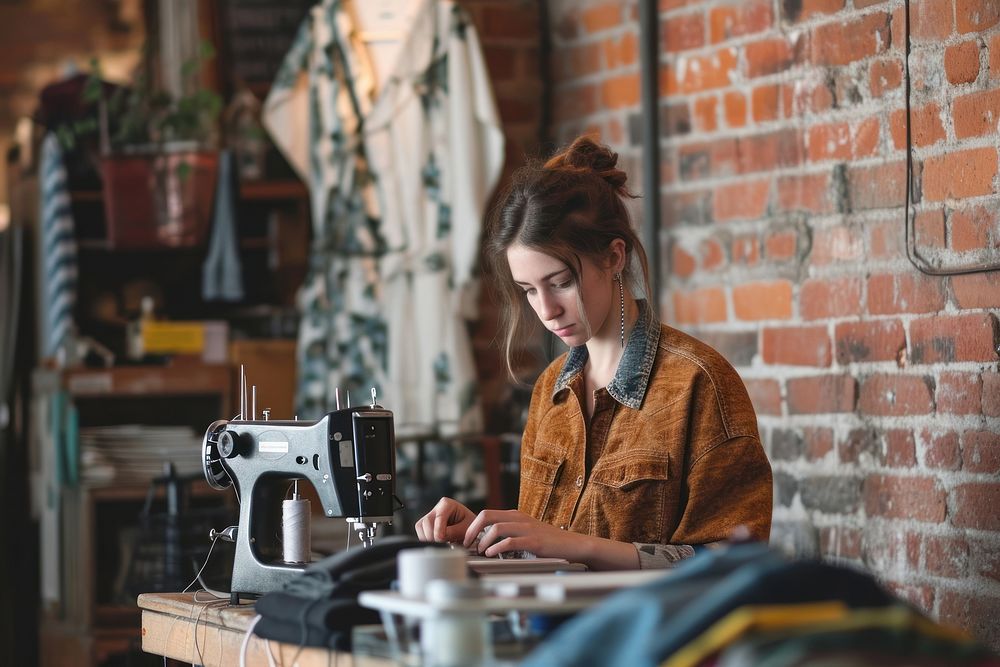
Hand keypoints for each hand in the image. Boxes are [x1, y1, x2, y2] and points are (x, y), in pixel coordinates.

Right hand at [414, 497, 475, 543]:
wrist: (471, 529)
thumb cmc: (470, 527)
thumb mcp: (466, 529)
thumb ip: (453, 532)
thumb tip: (439, 538)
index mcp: (447, 504)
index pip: (438, 518)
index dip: (439, 531)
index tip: (442, 541)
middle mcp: (436, 508)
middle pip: (426, 522)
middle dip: (433, 536)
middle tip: (443, 545)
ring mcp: (430, 516)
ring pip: (420, 527)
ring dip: (429, 539)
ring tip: (442, 544)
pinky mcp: (426, 525)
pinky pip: (420, 533)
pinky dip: (427, 540)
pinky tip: (438, 543)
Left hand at [464, 509, 583, 559]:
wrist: (574, 545)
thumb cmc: (549, 543)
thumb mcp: (527, 533)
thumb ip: (510, 534)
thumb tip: (487, 543)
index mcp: (515, 516)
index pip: (486, 514)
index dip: (472, 526)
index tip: (467, 540)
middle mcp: (519, 518)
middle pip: (487, 516)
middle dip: (472, 530)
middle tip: (467, 544)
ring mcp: (527, 528)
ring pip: (496, 528)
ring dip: (483, 541)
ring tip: (481, 552)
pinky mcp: (534, 541)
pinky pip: (510, 542)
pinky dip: (497, 548)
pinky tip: (492, 555)